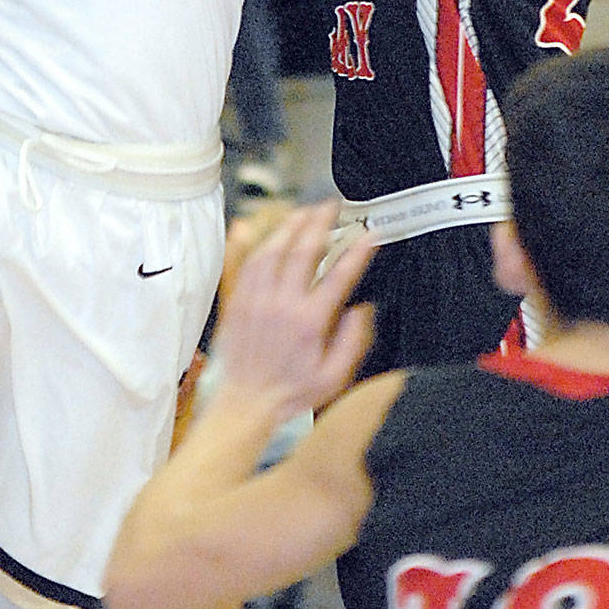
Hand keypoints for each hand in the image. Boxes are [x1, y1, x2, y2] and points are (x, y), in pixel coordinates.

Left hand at [211, 202, 374, 418]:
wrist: (247, 402)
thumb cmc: (290, 392)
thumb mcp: (334, 377)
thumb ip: (352, 341)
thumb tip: (361, 309)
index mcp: (309, 323)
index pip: (337, 276)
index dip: (356, 252)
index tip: (368, 235)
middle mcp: (281, 305)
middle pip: (302, 252)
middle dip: (320, 223)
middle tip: (331, 207)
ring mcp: (257, 300)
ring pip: (273, 251)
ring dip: (290, 227)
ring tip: (305, 212)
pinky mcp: (239, 301)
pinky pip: (249, 263)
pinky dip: (262, 243)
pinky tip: (274, 235)